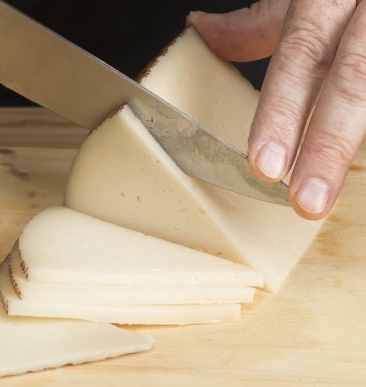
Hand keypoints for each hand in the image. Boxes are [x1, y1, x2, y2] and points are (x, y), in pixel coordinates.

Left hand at [189, 0, 365, 219]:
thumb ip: (261, 21)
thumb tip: (201, 28)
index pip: (301, 55)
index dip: (281, 112)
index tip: (263, 166)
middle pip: (350, 79)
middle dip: (326, 143)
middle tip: (306, 200)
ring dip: (350, 144)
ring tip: (331, 195)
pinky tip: (363, 168)